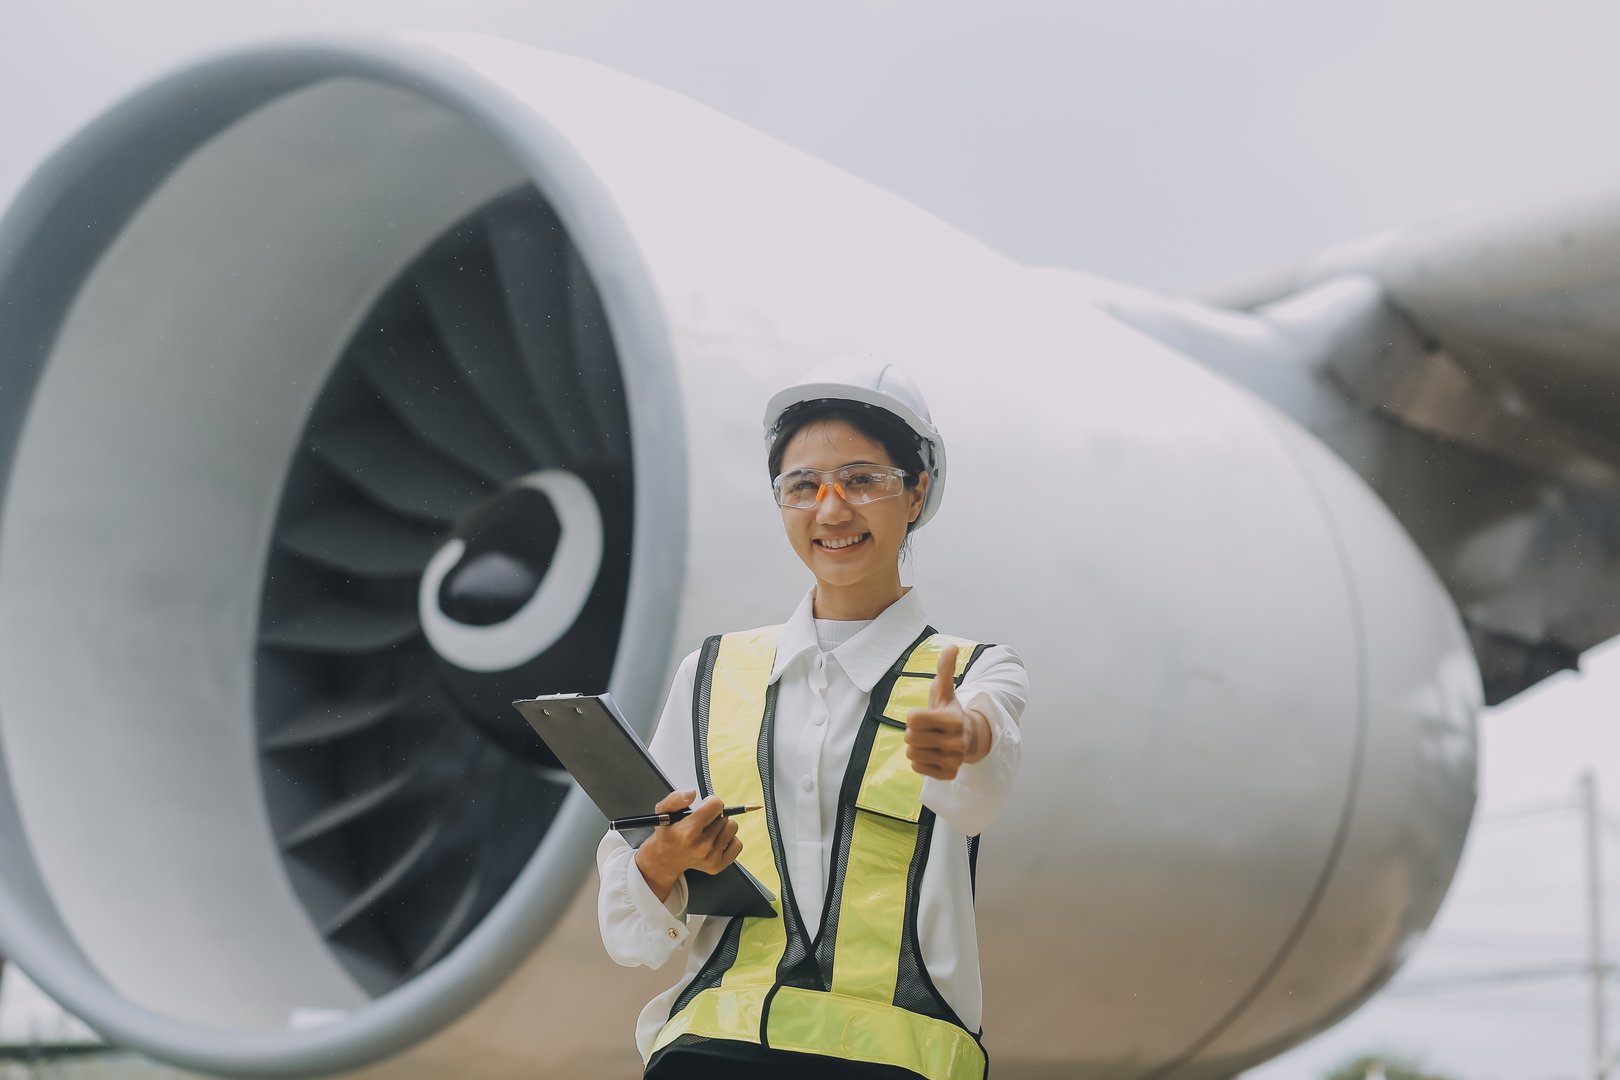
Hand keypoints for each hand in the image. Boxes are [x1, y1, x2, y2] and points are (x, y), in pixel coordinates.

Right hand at [633, 790, 742, 901]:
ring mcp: (711, 858)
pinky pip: (737, 844)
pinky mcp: (718, 865)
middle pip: (725, 816)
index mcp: (689, 832)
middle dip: (715, 816)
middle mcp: (702, 847)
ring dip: (723, 827)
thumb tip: (692, 793)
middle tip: (702, 823)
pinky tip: (715, 841)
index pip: (716, 805)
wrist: (665, 859)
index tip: (704, 807)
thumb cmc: (668, 833)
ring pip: (732, 828)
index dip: (710, 802)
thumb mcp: (663, 811)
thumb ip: (675, 798)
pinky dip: (729, 840)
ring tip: (708, 832)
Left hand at [905, 644, 991, 779]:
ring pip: (912, 753)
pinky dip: (919, 761)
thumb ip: (945, 669)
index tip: (925, 716)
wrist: (968, 739)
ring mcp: (953, 759)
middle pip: (910, 737)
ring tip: (930, 742)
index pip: (912, 719)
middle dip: (913, 732)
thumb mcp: (945, 691)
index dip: (914, 716)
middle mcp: (956, 741)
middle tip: (927, 730)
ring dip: (916, 747)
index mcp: (953, 719)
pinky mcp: (949, 774)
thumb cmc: (950, 711)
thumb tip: (952, 646)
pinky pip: (917, 767)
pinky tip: (932, 754)